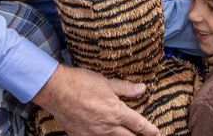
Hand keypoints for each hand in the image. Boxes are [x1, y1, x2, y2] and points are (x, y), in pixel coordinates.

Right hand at [33, 64, 159, 135]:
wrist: (56, 90)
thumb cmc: (81, 82)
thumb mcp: (106, 82)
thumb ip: (125, 88)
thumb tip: (141, 89)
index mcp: (116, 112)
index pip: (138, 124)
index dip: (149, 130)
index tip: (156, 133)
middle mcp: (107, 127)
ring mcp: (94, 134)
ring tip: (126, 135)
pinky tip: (105, 135)